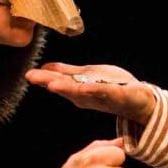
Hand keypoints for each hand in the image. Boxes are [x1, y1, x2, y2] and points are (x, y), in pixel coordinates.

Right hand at [25, 62, 155, 124]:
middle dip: (50, 82)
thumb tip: (45, 67)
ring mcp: (101, 96)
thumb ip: (67, 72)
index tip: (29, 74)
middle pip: (66, 88)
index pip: (59, 82)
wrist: (138, 99)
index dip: (44, 79)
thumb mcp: (86, 75)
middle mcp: (86, 95)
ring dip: (67, 88)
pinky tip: (83, 87)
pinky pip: (104, 91)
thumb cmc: (112, 86)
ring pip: (81, 91)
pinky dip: (93, 90)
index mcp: (78, 90)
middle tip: (33, 77)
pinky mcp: (117, 95)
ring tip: (53, 84)